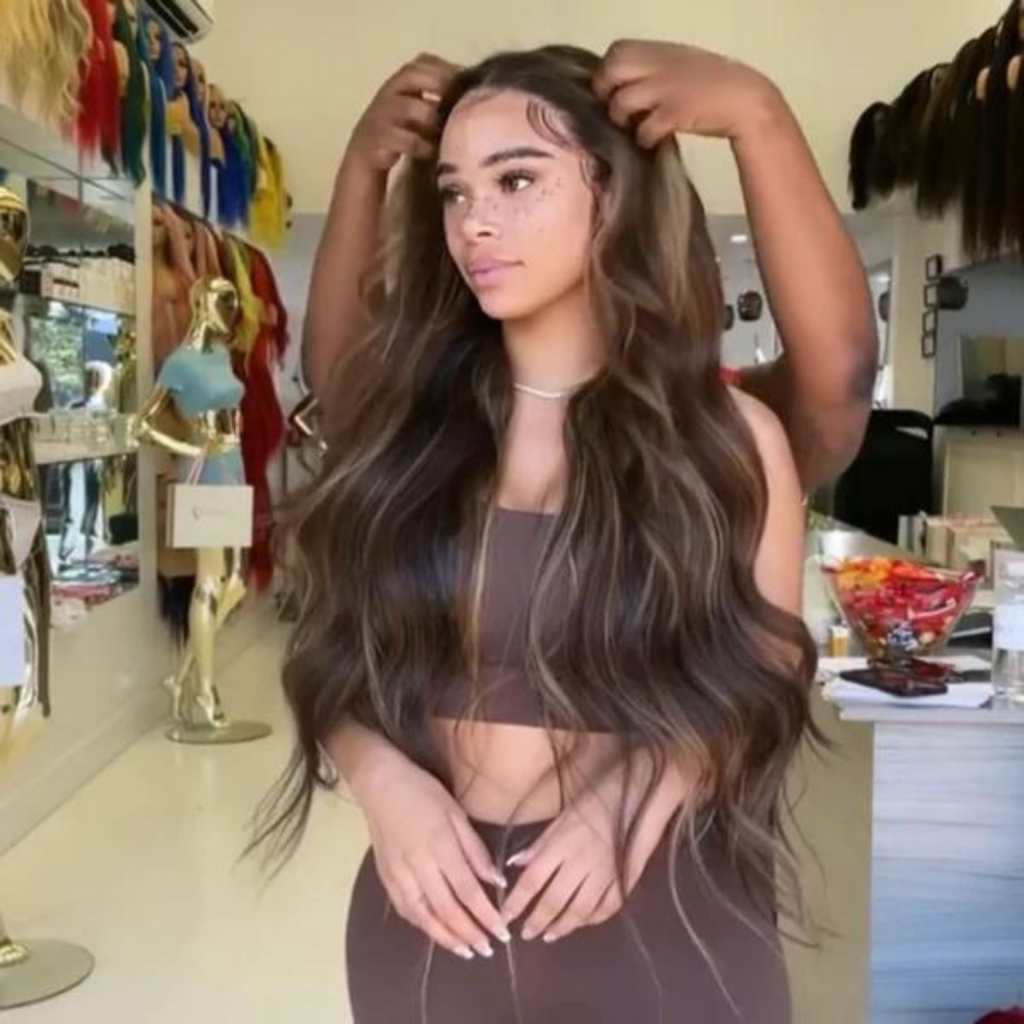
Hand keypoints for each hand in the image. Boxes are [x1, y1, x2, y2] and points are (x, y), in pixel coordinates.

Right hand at [347, 53, 459, 172]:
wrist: (366, 156)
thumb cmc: (401, 131)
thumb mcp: (418, 109)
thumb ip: (439, 98)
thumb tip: (476, 94)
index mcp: (400, 82)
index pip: (422, 62)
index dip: (446, 68)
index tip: (469, 81)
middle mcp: (388, 92)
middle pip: (412, 75)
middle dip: (440, 85)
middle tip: (460, 102)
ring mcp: (381, 115)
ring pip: (410, 108)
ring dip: (432, 118)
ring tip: (448, 131)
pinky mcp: (377, 139)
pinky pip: (405, 139)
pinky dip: (423, 146)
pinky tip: (434, 152)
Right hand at [355, 755, 512, 959]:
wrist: (380, 785)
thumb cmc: (424, 793)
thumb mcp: (456, 813)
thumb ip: (475, 849)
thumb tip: (496, 881)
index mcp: (440, 845)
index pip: (467, 890)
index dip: (486, 915)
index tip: (502, 932)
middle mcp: (419, 865)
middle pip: (447, 909)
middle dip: (470, 933)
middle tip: (488, 949)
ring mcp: (399, 873)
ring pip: (424, 916)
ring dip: (447, 938)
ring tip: (467, 951)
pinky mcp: (386, 877)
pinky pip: (406, 909)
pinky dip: (423, 926)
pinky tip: (437, 933)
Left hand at [499, 749, 689, 942]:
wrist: (637, 794)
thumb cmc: (594, 799)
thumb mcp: (562, 814)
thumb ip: (540, 843)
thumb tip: (516, 865)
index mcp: (562, 844)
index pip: (532, 880)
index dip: (516, 902)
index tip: (505, 916)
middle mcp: (581, 863)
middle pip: (554, 901)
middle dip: (537, 921)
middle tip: (526, 933)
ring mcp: (605, 874)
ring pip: (580, 911)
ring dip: (562, 927)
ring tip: (549, 935)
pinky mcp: (625, 878)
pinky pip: (607, 907)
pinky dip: (592, 919)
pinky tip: (581, 922)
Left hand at [593, 39, 780, 147]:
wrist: (747, 101)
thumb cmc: (713, 87)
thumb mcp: (681, 66)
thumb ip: (654, 70)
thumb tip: (624, 86)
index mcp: (662, 52)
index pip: (617, 50)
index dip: (608, 70)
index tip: (612, 89)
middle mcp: (660, 65)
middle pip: (612, 70)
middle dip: (605, 92)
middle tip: (615, 110)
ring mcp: (667, 88)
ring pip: (622, 101)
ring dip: (621, 118)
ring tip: (634, 126)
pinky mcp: (675, 113)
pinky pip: (643, 128)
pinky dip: (643, 138)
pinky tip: (652, 140)